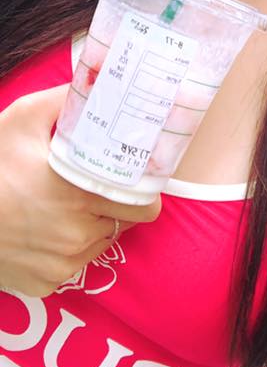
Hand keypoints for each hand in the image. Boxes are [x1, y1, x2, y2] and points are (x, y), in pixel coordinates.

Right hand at [0, 85, 160, 296]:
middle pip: (126, 224)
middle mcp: (78, 234)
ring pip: (101, 243)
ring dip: (94, 226)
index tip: (137, 178)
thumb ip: (64, 102)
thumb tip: (95, 83)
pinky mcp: (47, 284)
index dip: (144, 191)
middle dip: (121, 206)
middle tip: (101, 188)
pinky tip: (48, 229)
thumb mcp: (22, 121)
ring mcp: (64, 264)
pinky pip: (74, 265)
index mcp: (80, 194)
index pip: (144, 205)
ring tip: (69, 206)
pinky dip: (69, 249)